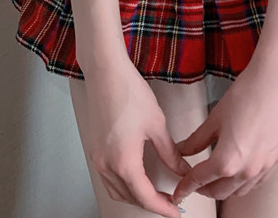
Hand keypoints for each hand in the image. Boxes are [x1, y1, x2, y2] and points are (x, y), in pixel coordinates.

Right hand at [81, 58, 193, 217]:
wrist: (106, 73)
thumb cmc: (130, 93)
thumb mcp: (157, 125)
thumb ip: (170, 153)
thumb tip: (183, 170)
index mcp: (124, 162)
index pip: (145, 197)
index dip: (163, 207)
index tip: (176, 212)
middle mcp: (106, 165)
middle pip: (129, 197)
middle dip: (150, 203)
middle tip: (170, 203)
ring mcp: (97, 158)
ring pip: (116, 190)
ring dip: (136, 196)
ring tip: (156, 193)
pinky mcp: (94, 149)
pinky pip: (108, 178)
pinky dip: (124, 185)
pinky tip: (137, 178)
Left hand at [170, 54, 277, 202]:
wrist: (275, 82)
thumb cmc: (246, 95)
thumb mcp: (215, 118)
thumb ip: (197, 140)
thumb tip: (183, 150)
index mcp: (227, 161)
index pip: (200, 180)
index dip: (185, 187)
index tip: (178, 192)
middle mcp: (247, 170)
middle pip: (219, 192)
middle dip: (203, 190)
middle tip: (193, 183)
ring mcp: (264, 167)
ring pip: (239, 191)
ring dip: (223, 189)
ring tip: (214, 179)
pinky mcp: (276, 160)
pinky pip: (257, 182)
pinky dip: (243, 183)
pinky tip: (238, 173)